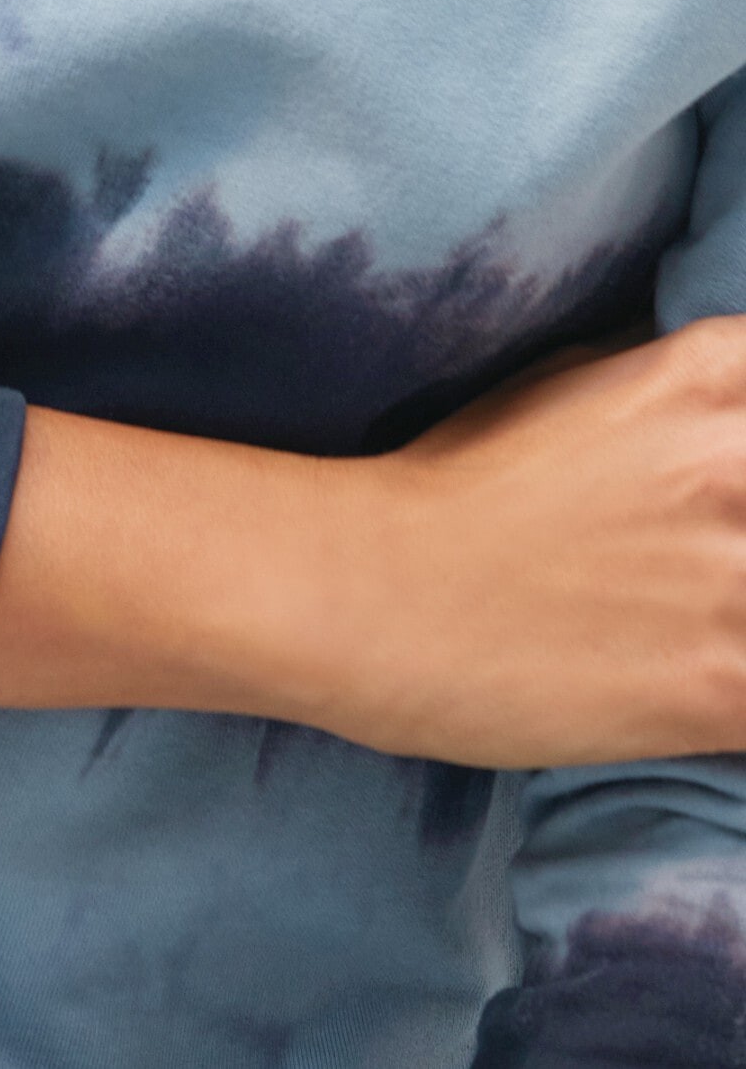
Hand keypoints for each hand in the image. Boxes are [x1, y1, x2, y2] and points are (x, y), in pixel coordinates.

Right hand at [0, 318, 745, 769]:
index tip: (725, 496)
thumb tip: (725, 414)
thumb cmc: (450, 484)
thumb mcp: (569, 386)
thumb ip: (675, 394)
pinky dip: (740, 699)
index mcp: (702, 375)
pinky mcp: (725, 688)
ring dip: (741, 617)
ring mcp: (734, 577)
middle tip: (707, 568)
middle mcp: (735, 462)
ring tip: (688, 624)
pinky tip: (697, 692)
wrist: (366, 593)